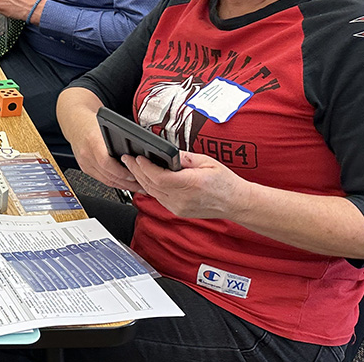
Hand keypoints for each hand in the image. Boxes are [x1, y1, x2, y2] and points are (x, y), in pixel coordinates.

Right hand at [56, 87, 139, 191]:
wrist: (74, 121)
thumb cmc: (90, 121)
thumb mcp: (106, 125)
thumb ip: (118, 138)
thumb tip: (136, 149)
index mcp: (93, 141)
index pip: (106, 163)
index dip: (122, 172)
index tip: (135, 175)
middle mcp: (86, 154)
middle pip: (108, 175)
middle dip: (127, 183)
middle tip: (142, 184)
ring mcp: (84, 162)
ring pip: (105, 180)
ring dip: (122, 185)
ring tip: (136, 186)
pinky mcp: (84, 167)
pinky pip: (101, 179)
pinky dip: (114, 183)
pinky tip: (123, 183)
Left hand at [121, 151, 244, 218]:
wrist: (236, 203)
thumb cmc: (225, 182)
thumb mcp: (207, 161)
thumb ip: (185, 157)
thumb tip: (168, 152)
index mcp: (191, 184)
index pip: (159, 177)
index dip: (145, 167)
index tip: (137, 157)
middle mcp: (182, 198)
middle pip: (151, 185)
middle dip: (136, 171)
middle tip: (127, 159)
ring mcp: (179, 207)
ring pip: (152, 193)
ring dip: (140, 179)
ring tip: (133, 167)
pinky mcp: (178, 211)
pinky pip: (159, 198)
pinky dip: (150, 187)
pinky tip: (146, 179)